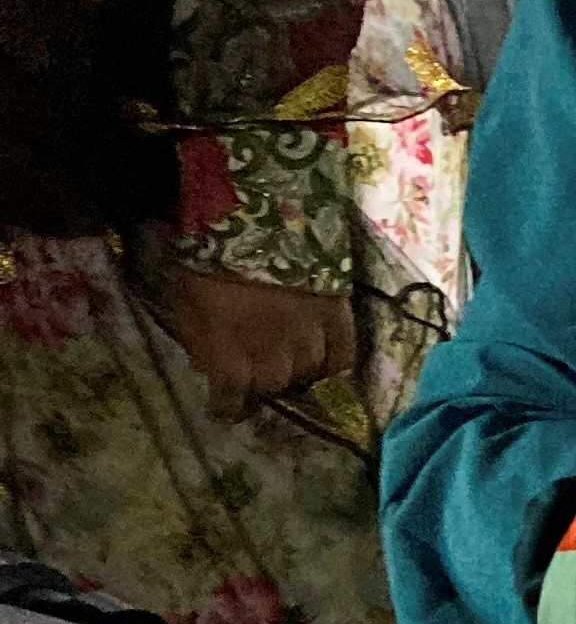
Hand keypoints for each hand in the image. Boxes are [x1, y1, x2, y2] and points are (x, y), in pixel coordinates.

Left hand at [160, 269, 354, 413]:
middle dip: (263, 385)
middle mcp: (273, 357)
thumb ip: (198, 341)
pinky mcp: (338, 318)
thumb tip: (210, 367)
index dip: (229, 406)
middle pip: (274, 387)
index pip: (232, 401)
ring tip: (288, 362)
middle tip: (257, 374)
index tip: (225, 405)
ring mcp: (310, 338)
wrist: (256, 218)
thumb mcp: (185, 302)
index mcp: (231, 357)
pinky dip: (333, 362)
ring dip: (296, 372)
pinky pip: (343, 354)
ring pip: (308, 373)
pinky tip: (324, 361)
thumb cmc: (210, 260)